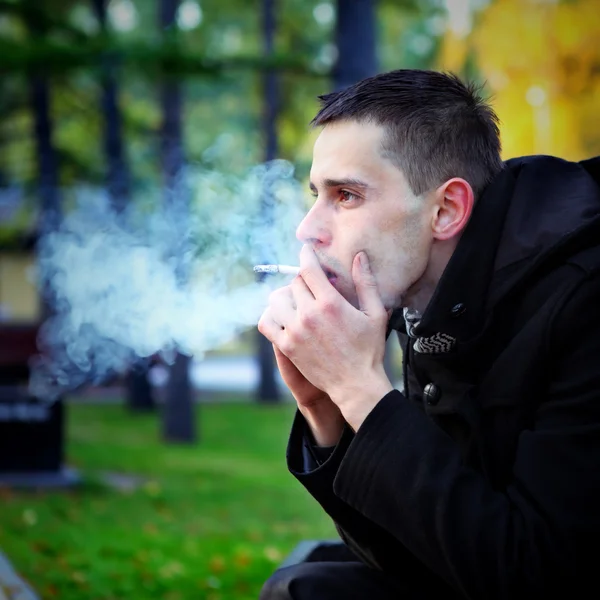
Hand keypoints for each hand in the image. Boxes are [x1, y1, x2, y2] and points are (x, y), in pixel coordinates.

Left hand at [258, 245, 393, 430]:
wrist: (355, 384)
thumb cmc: (369, 350)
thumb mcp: (375, 314)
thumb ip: (366, 283)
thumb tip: (359, 256)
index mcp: (330, 303)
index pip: (308, 269)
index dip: (306, 256)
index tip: (306, 251)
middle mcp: (309, 314)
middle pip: (294, 283)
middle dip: (302, 279)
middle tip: (311, 285)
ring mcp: (295, 331)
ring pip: (276, 299)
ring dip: (285, 296)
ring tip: (296, 301)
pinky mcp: (286, 346)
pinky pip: (266, 323)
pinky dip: (271, 316)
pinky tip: (283, 317)